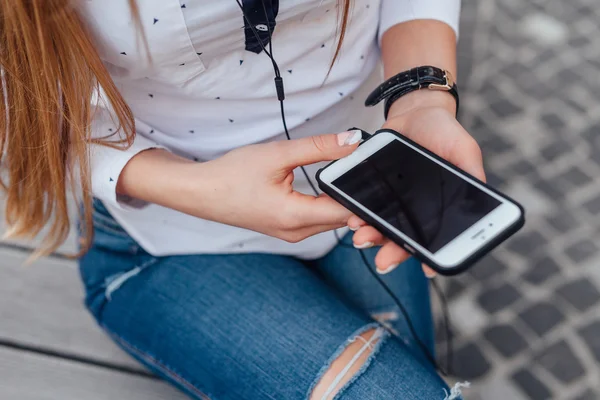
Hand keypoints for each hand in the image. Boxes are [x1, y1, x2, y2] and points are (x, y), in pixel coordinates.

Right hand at [192, 130, 362, 241]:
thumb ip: (318, 148)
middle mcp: (296, 232)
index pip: (347, 211)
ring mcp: (291, 234)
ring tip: (357, 177)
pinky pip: (318, 221)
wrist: (201, 193)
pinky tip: (335, 188)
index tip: (382, 177)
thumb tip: (352, 141)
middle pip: (343, 219)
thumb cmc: (231, 176)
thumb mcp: (277, 154)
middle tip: (374, 173)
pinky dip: (330, 205)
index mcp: (294, 217)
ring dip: (345, 202)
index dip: (367, 196)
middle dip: (359, 198)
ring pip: (332, 221)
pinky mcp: (287, 230)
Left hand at [349, 91, 485, 276]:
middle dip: (394, 252)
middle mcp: (415, 211)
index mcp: (440, 209)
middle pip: (404, 239)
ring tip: (361, 238)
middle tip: (384, 261)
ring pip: (382, 227)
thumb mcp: (464, 150)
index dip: (430, 256)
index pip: (434, 238)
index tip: (427, 270)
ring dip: (372, 236)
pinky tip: (351, 216)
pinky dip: (357, 213)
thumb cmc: (445, 132)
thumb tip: (481, 198)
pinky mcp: (373, 189)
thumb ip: (471, 173)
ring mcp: (393, 202)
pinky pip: (364, 206)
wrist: (412, 113)